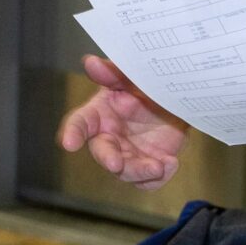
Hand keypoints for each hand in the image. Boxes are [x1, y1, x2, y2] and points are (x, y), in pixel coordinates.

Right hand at [56, 55, 188, 188]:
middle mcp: (110, 137)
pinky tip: (170, 163)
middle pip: (102, 153)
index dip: (72, 133)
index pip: (80, 123)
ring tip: (159, 165)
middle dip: (108, 159)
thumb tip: (90, 62)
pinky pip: (148, 181)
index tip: (68, 143)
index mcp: (100, 113)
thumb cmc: (147, 86)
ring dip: (139, 172)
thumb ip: (112, 72)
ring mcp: (129, 154)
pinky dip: (159, 177)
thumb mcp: (132, 77)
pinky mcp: (147, 165)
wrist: (177, 100)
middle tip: (115, 163)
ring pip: (126, 172)